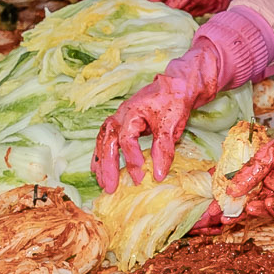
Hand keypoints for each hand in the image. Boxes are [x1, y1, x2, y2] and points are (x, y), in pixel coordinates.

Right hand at [93, 38, 235, 190]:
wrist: (175, 85)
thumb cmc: (174, 102)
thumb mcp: (172, 124)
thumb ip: (163, 148)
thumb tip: (157, 174)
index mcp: (132, 113)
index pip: (128, 140)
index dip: (132, 159)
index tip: (139, 177)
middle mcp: (120, 115)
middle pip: (109, 142)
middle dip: (109, 167)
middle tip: (110, 188)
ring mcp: (118, 118)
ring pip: (104, 141)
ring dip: (102, 163)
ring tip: (102, 182)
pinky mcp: (121, 123)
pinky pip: (105, 139)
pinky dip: (101, 154)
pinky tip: (98, 168)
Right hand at [219, 119, 273, 224]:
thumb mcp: (267, 154)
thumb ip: (251, 171)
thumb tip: (232, 190)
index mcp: (261, 179)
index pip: (240, 193)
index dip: (227, 202)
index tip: (214, 209)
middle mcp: (271, 192)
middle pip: (250, 206)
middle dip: (237, 214)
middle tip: (226, 217)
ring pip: (266, 213)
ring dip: (256, 212)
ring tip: (251, 207)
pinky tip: (271, 203)